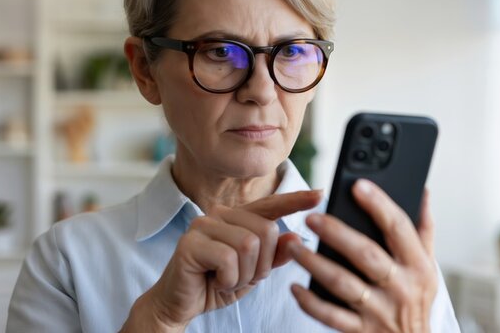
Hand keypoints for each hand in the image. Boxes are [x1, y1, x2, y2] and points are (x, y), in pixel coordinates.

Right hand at [121, 190, 322, 331]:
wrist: (180, 304)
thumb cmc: (213, 284)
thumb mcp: (252, 273)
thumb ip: (272, 256)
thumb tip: (295, 237)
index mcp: (235, 218)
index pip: (270, 206)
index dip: (295, 201)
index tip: (320, 195)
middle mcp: (219, 215)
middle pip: (265, 231)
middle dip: (260, 265)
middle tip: (239, 277)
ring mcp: (202, 226)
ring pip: (249, 245)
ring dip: (243, 275)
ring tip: (225, 279)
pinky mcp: (190, 242)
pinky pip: (228, 259)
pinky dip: (228, 279)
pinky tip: (213, 281)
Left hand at [283, 179, 437, 332]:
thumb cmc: (415, 299)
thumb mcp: (427, 267)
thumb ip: (422, 230)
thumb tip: (422, 190)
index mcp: (418, 266)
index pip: (399, 228)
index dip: (379, 204)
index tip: (358, 185)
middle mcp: (401, 287)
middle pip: (367, 254)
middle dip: (338, 234)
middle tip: (311, 218)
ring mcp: (379, 311)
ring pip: (343, 284)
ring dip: (314, 263)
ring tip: (293, 246)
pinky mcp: (361, 331)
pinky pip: (331, 316)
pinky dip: (310, 302)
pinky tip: (294, 287)